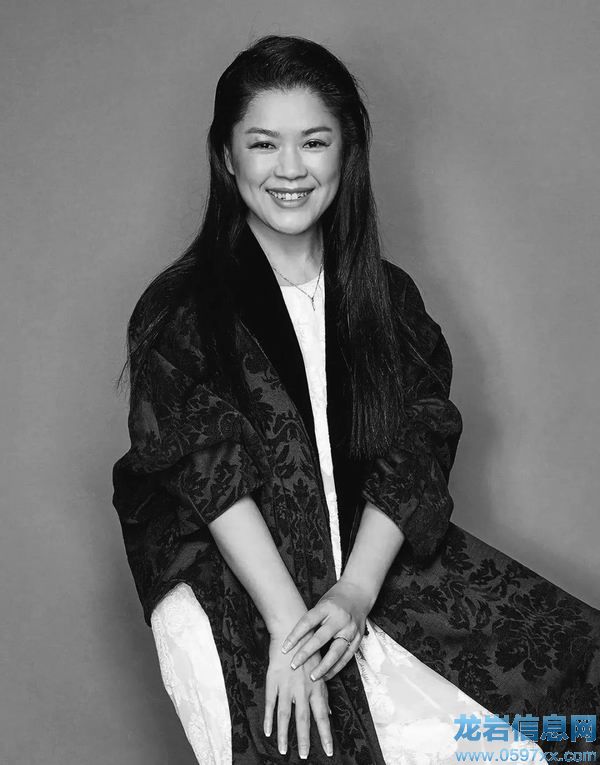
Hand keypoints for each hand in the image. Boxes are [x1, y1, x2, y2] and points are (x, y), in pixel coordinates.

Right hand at [264, 629, 332, 758]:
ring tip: (283, 750)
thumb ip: (323, 694)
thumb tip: (328, 713)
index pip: (323, 717)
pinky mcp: (273, 680)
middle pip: (303, 719)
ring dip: (284, 734)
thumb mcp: (320, 671)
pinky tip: (268, 731)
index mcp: (317, 688)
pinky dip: (269, 718)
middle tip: (303, 757)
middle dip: (304, 740)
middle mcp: (303, 689)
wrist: (292, 630)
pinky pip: (271, 703)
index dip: (326, 735)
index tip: (329, 752)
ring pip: (285, 715)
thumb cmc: (309, 651)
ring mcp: (287, 685)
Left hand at [280, 578, 373, 681]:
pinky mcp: (358, 638)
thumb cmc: (335, 599)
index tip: (284, 649)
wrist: (358, 592)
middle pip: (320, 639)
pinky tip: (326, 675)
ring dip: (323, 666)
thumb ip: (312, 620)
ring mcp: (350, 629)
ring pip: (336, 652)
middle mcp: (340, 618)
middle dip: (306, 654)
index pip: (308, 622)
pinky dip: (336, 668)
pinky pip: (346, 657)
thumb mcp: (321, 604)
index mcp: (327, 607)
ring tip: (312, 677)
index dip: (295, 636)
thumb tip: (294, 641)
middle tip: (294, 665)